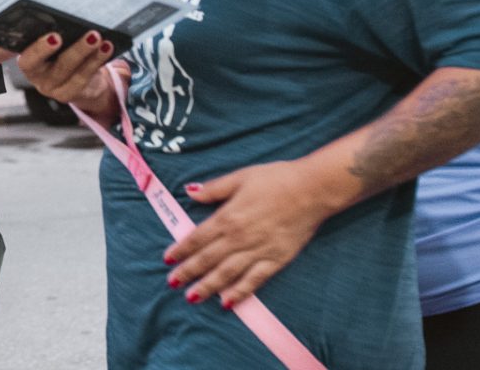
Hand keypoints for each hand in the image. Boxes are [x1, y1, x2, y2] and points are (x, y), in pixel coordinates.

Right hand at [16, 31, 117, 111]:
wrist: (73, 80)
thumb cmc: (57, 53)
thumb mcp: (52, 45)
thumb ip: (53, 36)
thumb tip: (70, 21)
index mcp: (28, 62)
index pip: (27, 59)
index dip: (39, 49)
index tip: (55, 37)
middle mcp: (38, 78)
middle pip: (58, 66)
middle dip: (77, 50)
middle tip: (92, 35)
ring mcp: (54, 89)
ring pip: (75, 73)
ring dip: (91, 55)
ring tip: (101, 39)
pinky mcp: (70, 95)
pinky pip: (85, 78)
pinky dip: (97, 61)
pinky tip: (107, 48)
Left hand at [165, 158, 339, 309]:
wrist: (312, 189)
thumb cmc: (276, 179)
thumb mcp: (240, 177)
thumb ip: (214, 189)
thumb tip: (189, 192)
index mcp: (228, 216)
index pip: (197, 238)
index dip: (181, 250)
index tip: (168, 259)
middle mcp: (239, 237)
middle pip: (207, 259)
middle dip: (188, 272)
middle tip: (172, 283)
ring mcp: (257, 251)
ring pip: (227, 273)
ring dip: (207, 286)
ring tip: (192, 297)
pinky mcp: (276, 260)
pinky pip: (254, 280)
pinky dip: (240, 292)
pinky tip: (227, 302)